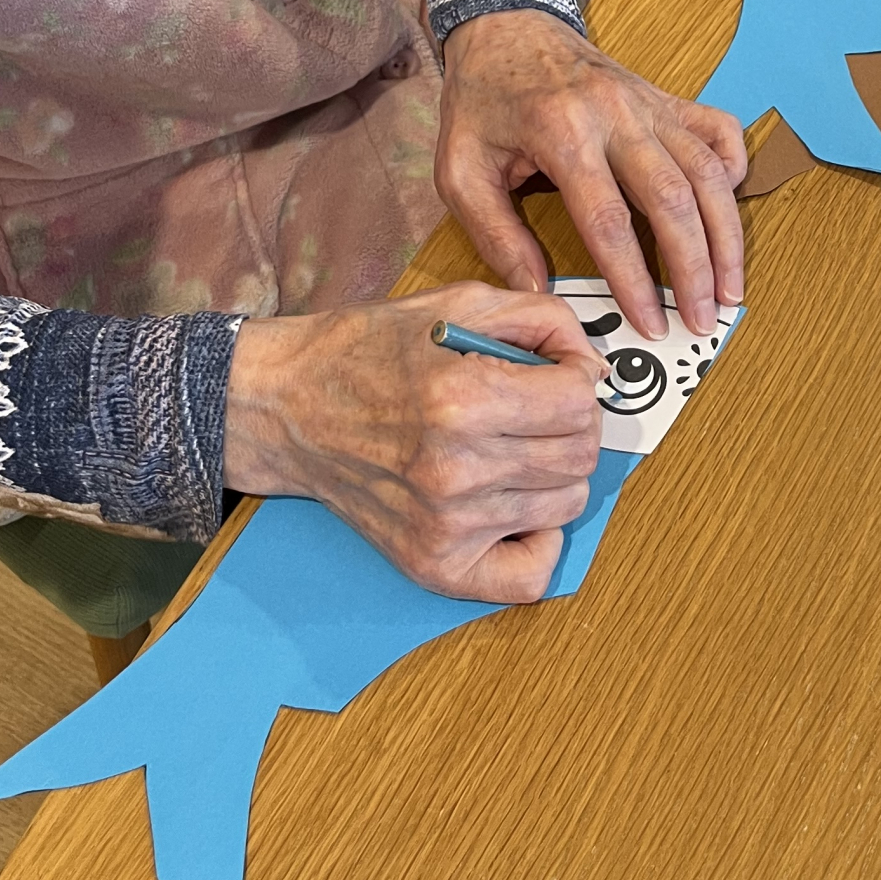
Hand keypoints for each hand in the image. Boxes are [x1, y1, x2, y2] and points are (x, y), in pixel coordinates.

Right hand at [222, 284, 605, 600]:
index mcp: (461, 398)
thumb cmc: (368, 351)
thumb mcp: (457, 303)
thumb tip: (593, 365)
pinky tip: (511, 505)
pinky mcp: (433, 566)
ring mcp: (446, 526)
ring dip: (553, 473)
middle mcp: (455, 470)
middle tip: (536, 407)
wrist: (287, 408)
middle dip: (572, 422)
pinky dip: (536, 540)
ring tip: (512, 447)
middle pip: (579, 455)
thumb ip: (541, 318)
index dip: (577, 377)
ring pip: (565, 506)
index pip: (578, 401)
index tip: (555, 373)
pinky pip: (530, 576)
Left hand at [438, 9, 745, 340]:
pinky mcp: (663, 96)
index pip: (608, 220)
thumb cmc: (481, 98)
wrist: (505, 23)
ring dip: (725, 232)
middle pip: (672, 198)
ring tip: (731, 285)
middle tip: (703, 319)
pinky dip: (733, 164)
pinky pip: (716, 127)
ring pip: (705, 170)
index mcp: (561, 131)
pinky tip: (728, 203)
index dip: (633, 279)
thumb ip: (494, 233)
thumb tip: (537, 289)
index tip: (649, 322)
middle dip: (695, 266)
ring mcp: (646, 102)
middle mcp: (614, 113)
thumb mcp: (458, 168)